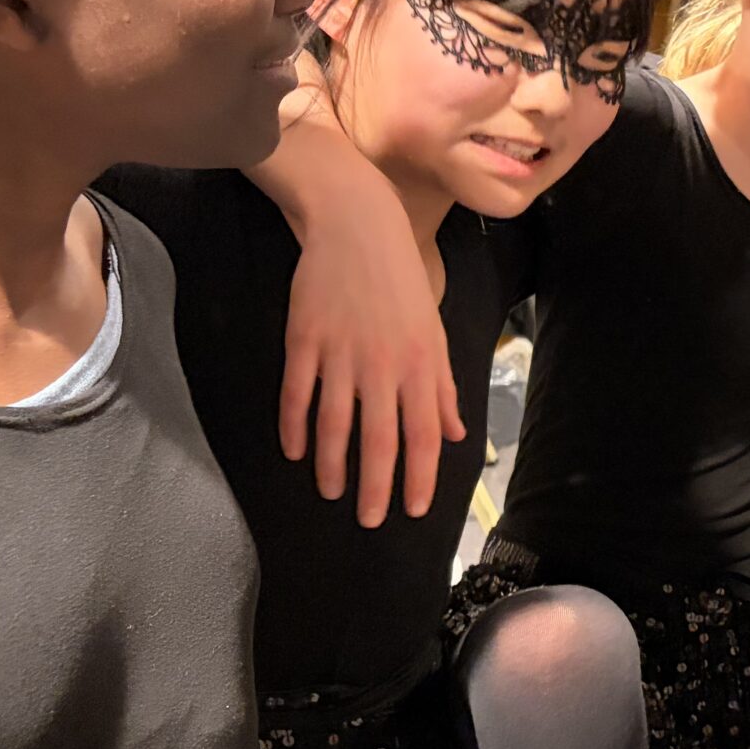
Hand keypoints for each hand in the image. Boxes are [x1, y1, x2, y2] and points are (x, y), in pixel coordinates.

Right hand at [268, 150, 461, 528]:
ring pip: (334, 424)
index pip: (423, 436)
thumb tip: (454, 433)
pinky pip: (297, 394)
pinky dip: (294, 426)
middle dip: (376, 487)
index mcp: (421, 366)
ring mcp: (341, 354)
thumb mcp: (434, 332)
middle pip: (379, 439)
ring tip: (331, 492)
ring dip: (332, 465)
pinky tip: (295, 451)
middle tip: (370, 520)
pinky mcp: (304, 340)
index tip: (412, 509)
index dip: (418, 477)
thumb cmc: (402, 282)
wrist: (357, 228)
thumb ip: (442, 387)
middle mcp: (383, 366)